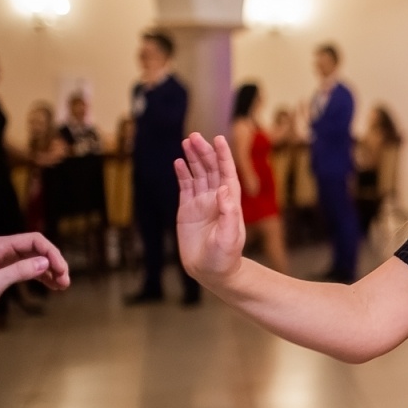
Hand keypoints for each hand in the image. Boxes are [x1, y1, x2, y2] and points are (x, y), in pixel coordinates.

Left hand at [0, 233, 69, 330]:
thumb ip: (18, 272)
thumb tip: (45, 263)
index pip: (33, 241)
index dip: (51, 253)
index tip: (62, 271)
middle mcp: (1, 249)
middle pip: (36, 249)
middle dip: (53, 262)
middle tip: (65, 281)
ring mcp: (3, 260)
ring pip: (34, 259)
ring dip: (49, 270)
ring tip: (62, 286)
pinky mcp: (3, 272)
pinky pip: (27, 269)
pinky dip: (40, 276)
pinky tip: (51, 285)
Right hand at [176, 133, 246, 285]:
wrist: (211, 271)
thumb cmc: (224, 257)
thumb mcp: (229, 237)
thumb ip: (228, 212)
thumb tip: (224, 188)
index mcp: (229, 202)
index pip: (227, 173)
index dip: (223, 156)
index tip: (218, 139)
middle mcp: (216, 199)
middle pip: (210, 169)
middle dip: (204, 152)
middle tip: (194, 136)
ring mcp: (201, 203)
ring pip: (198, 175)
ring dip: (193, 158)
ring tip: (187, 141)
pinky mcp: (187, 210)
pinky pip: (185, 187)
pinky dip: (182, 173)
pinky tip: (178, 162)